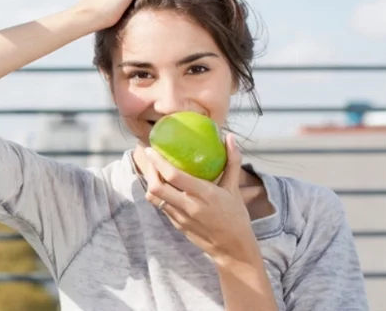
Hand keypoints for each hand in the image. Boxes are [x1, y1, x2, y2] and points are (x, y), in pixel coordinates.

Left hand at [144, 133, 259, 265]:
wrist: (233, 249)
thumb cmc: (236, 216)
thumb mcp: (234, 189)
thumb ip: (232, 162)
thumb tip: (229, 137)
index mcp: (203, 194)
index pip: (173, 176)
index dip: (158, 162)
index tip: (150, 149)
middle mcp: (188, 206)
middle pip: (156, 187)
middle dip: (149, 171)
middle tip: (151, 158)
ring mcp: (180, 217)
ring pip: (154, 198)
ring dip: (151, 183)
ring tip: (155, 171)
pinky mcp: (176, 225)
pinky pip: (161, 206)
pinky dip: (158, 194)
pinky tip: (164, 186)